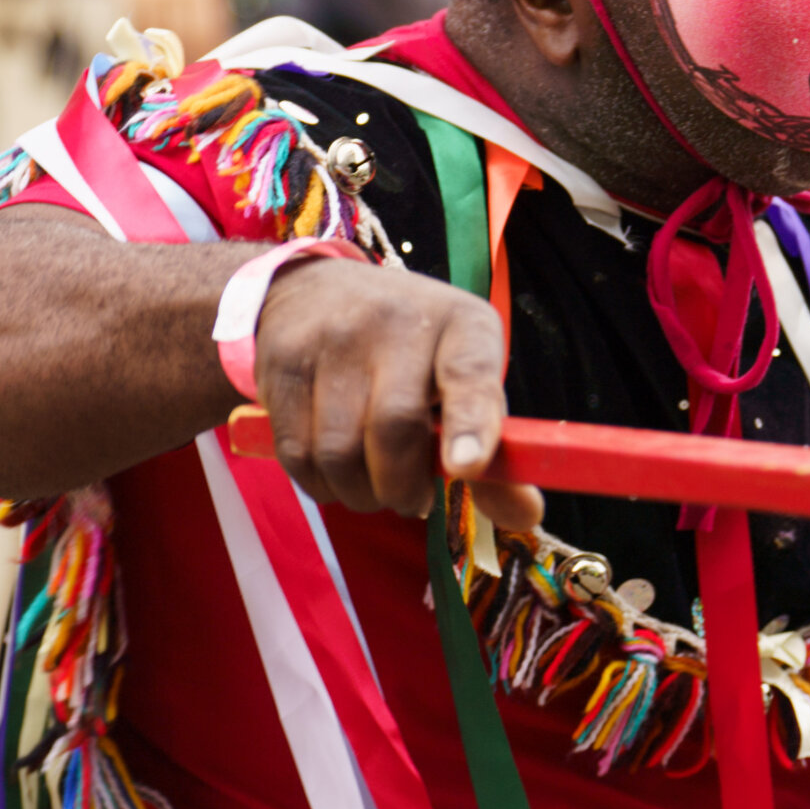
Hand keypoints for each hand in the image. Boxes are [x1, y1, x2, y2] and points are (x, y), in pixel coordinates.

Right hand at [252, 257, 542, 530]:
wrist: (310, 291)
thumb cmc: (411, 353)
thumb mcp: (460, 378)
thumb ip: (495, 451)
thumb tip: (527, 517)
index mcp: (461, 324)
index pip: (470, 371)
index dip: (471, 421)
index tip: (466, 467)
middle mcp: (397, 319)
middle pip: (395, 427)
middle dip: (402, 487)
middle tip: (411, 498)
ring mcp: (332, 337)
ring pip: (340, 452)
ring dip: (360, 494)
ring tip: (373, 485)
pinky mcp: (281, 362)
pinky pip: (299, 455)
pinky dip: (322, 485)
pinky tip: (336, 473)